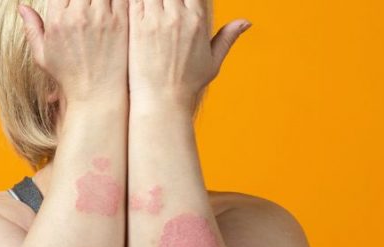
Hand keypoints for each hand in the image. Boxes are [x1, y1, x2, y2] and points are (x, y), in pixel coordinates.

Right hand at [19, 0, 129, 104]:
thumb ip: (32, 28)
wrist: (96, 93)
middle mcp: (79, 16)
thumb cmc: (68, 76)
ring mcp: (102, 17)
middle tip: (83, 3)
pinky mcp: (121, 21)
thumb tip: (21, 7)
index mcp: (58, 20)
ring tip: (94, 3)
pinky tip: (111, 2)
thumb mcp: (42, 55)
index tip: (67, 2)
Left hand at [127, 0, 249, 108]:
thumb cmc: (188, 83)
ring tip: (156, 5)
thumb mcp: (213, 60)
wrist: (162, 99)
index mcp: (197, 19)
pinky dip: (136, 0)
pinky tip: (136, 4)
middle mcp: (177, 16)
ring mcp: (155, 20)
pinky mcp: (137, 26)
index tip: (184, 2)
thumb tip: (247, 21)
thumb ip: (228, 37)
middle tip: (169, 4)